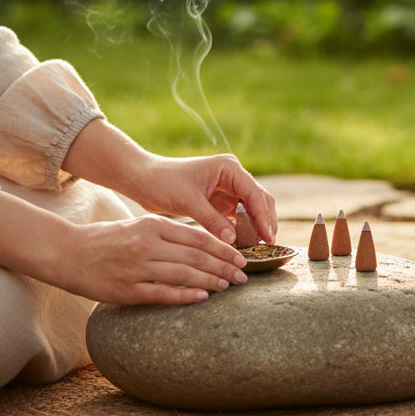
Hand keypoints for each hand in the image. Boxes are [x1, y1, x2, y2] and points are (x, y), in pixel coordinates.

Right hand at [64, 212, 250, 303]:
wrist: (68, 252)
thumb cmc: (107, 239)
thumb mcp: (138, 225)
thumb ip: (166, 232)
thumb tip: (200, 243)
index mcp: (152, 224)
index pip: (197, 236)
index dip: (222, 247)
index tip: (241, 256)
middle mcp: (147, 243)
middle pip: (195, 255)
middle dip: (223, 265)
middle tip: (243, 275)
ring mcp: (137, 267)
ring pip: (183, 273)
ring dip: (210, 280)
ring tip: (228, 286)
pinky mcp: (127, 290)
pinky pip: (162, 293)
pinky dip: (185, 295)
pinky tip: (202, 298)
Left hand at [133, 152, 277, 246]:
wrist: (145, 180)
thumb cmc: (165, 183)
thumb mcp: (189, 202)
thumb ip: (212, 220)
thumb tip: (234, 241)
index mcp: (228, 168)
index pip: (253, 192)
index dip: (263, 215)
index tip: (268, 236)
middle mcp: (232, 175)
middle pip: (259, 198)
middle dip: (265, 220)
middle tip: (269, 244)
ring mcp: (228, 188)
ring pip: (251, 208)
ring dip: (256, 226)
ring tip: (260, 247)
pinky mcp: (220, 201)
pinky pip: (238, 216)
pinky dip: (243, 229)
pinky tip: (244, 244)